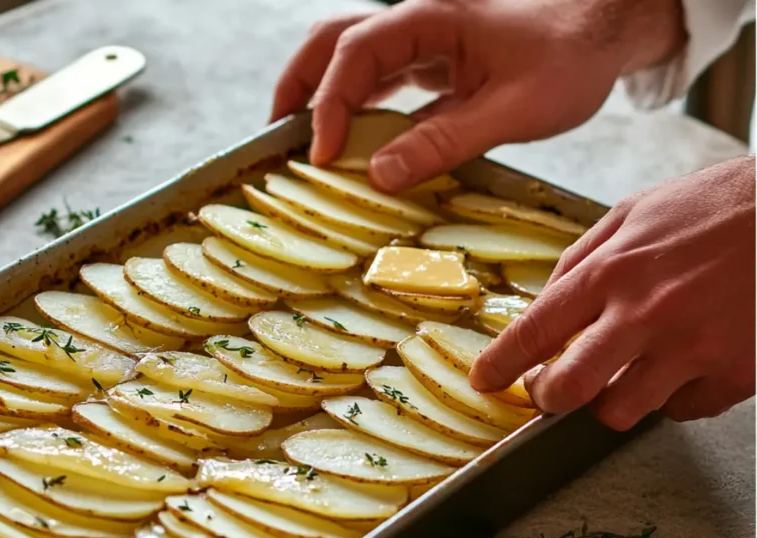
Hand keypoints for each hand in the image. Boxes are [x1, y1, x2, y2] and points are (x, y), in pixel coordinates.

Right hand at [270, 0, 684, 190]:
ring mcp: (421, 43)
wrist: (605, 28)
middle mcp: (415, 24)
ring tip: (300, 143)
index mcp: (430, 19)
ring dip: (318, 95)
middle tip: (276, 139)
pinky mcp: (432, 63)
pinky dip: (353, 109)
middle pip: (332, 41)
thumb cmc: (570, 57)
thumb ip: (444, 141)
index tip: (321, 155)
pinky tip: (349, 144)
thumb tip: (377, 175)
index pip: (356, 54)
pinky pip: (377, 81)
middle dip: (297, 87)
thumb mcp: (513, 108)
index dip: (329, 104)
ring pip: (349, 58)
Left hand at [470, 156, 755, 429]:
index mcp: (612, 270)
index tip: (485, 379)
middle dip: (547, 399)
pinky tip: (681, 365)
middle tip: (548, 392)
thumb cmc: (714, 208)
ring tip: (625, 371)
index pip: (535, 331)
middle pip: (570, 389)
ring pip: (621, 411)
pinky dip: (673, 396)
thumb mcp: (631, 214)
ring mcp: (694, 348)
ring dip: (612, 399)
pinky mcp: (737, 372)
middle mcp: (646, 313)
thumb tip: (543, 304)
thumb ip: (580, 261)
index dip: (500, 364)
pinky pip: (682, 411)